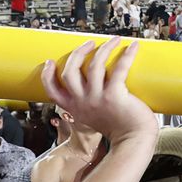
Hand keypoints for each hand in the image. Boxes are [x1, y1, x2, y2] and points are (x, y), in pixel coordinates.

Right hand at [40, 38, 154, 143]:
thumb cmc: (118, 128)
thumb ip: (86, 105)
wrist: (133, 141)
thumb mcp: (92, 118)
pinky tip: (133, 46)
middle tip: (89, 44)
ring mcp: (98, 99)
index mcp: (75, 108)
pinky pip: (119, 68)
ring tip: (114, 40)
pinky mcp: (115, 95)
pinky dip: (127, 55)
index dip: (47, 75)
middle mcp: (83, 102)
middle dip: (78, 53)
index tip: (50, 62)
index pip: (52, 91)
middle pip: (70, 71)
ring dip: (104, 48)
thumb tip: (90, 85)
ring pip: (94, 65)